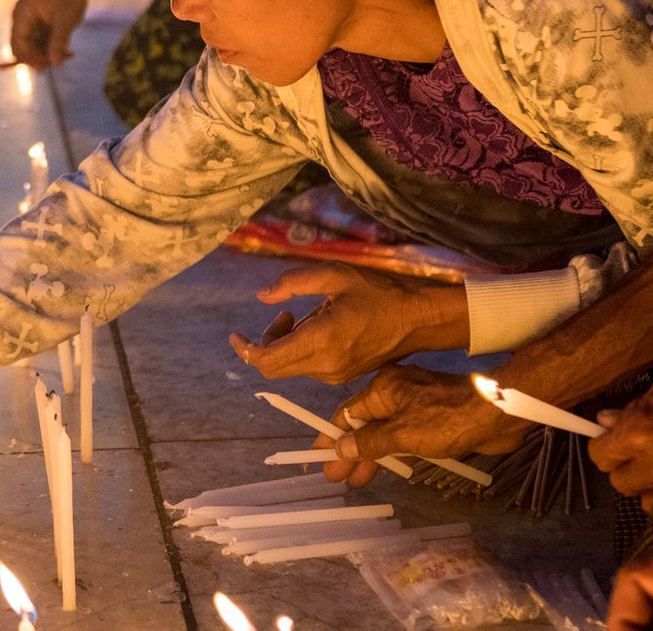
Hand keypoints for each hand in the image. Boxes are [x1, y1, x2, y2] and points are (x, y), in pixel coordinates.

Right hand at [10, 0, 86, 68]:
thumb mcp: (65, 21)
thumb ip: (58, 42)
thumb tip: (55, 64)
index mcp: (22, 13)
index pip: (18, 41)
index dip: (28, 57)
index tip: (44, 66)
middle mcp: (22, 19)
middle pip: (23, 47)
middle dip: (37, 57)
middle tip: (54, 64)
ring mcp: (30, 24)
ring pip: (33, 48)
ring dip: (46, 55)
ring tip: (64, 57)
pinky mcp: (39, 28)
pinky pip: (41, 44)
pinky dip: (51, 50)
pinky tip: (65, 53)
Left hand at [229, 264, 466, 385]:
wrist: (417, 319)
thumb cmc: (378, 292)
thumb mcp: (333, 275)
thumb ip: (292, 283)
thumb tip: (262, 295)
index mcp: (321, 341)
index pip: (267, 360)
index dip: (245, 349)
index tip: (235, 335)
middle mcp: (325, 365)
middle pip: (274, 367)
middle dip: (266, 341)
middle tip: (284, 313)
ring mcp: (334, 375)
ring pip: (290, 367)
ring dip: (286, 343)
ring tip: (307, 315)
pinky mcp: (342, 376)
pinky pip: (308, 367)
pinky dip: (301, 349)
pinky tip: (319, 326)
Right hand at [326, 364, 527, 487]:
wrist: (497, 414)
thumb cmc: (446, 421)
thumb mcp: (402, 434)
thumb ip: (370, 443)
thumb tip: (341, 448)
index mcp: (382, 388)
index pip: (347, 414)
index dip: (331, 437)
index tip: (318, 457)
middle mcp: (395, 393)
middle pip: (365, 425)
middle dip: (351, 452)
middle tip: (336, 478)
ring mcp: (415, 406)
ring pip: (385, 434)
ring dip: (372, 456)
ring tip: (357, 481)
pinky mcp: (433, 420)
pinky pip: (405, 437)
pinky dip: (394, 452)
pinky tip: (387, 469)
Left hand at [590, 343, 652, 505]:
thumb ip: (633, 408)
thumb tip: (606, 421)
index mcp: (643, 433)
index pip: (600, 457)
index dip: (603, 445)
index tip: (610, 437)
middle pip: (621, 484)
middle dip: (623, 467)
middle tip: (635, 449)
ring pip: (650, 499)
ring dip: (650, 484)